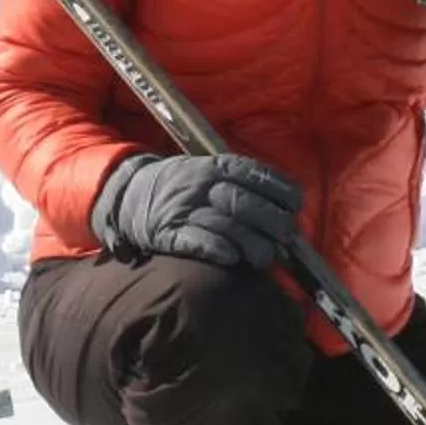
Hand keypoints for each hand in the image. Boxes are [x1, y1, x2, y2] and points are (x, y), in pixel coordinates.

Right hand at [89, 153, 302, 267]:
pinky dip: (218, 250)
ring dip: (252, 244)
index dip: (280, 191)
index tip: (295, 204)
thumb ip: (244, 182)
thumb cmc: (182, 185)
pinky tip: (232, 258)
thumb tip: (288, 201)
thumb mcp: (210, 171)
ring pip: (226, 226)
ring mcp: (184, 208)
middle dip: (272, 222)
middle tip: (285, 237)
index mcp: (214, 166)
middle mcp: (200, 184)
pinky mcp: (169, 232)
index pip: (254, 175)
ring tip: (265, 256)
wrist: (130, 192)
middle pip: (245, 203)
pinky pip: (198, 242)